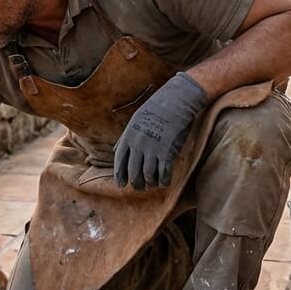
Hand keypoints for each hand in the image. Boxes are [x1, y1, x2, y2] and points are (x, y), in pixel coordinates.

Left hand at [114, 72, 208, 189]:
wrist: (175, 101)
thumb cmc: (155, 109)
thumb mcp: (135, 120)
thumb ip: (125, 137)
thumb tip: (115, 150)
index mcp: (128, 136)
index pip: (120, 161)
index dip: (120, 175)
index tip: (121, 185)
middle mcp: (138, 144)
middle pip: (133, 171)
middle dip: (135, 182)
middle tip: (138, 188)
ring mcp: (153, 148)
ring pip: (148, 174)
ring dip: (149, 183)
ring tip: (151, 186)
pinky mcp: (167, 151)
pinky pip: (163, 172)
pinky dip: (163, 180)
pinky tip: (163, 183)